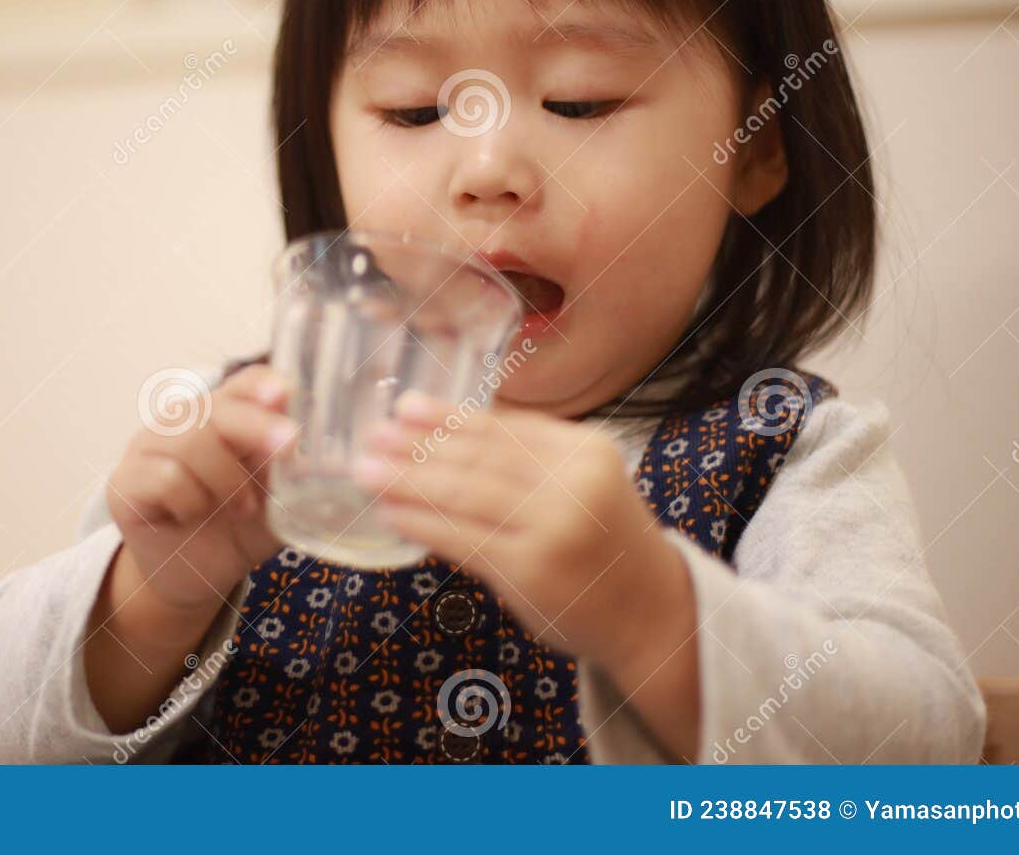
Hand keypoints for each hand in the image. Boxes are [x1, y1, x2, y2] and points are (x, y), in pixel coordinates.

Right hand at [106, 363, 296, 616]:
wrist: (194, 578)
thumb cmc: (239, 529)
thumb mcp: (279, 504)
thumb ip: (300, 480)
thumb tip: (349, 469)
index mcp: (225, 416)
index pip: (243, 383)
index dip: (262, 384)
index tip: (285, 393)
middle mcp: (183, 421)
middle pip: (217, 407)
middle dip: (258, 426)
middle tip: (289, 446)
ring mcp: (148, 447)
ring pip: (192, 441)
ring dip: (227, 480)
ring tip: (241, 508)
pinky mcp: (125, 482)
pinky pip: (165, 477)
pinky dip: (190, 501)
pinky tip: (192, 515)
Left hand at [351, 390, 687, 672]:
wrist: (652, 612)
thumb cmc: (604, 545)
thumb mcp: (581, 486)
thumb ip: (526, 462)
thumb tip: (437, 438)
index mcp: (586, 450)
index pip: (504, 426)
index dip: (448, 416)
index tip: (404, 406)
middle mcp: (574, 482)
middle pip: (480, 456)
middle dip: (417, 445)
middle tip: (371, 435)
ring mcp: (554, 527)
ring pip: (465, 493)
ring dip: (408, 480)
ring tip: (366, 471)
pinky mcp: (531, 570)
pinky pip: (461, 539)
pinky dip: (420, 524)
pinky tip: (390, 515)